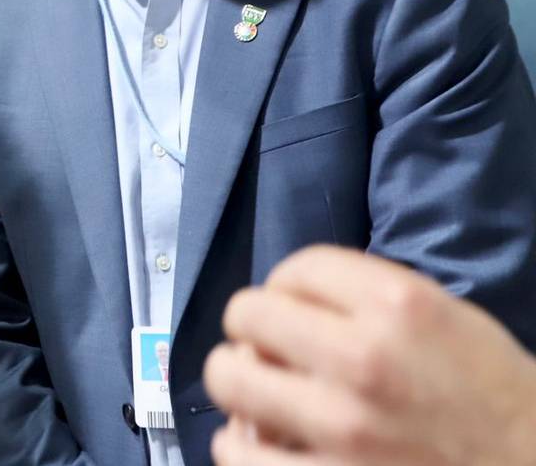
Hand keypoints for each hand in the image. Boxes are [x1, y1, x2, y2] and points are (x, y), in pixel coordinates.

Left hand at [203, 245, 535, 465]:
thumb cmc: (488, 394)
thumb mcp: (443, 317)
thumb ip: (363, 298)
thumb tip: (281, 300)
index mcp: (398, 305)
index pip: (295, 268)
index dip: (288, 287)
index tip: (296, 309)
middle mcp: (365, 358)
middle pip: (247, 314)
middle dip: (255, 330)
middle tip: (272, 350)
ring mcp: (343, 426)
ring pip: (229, 379)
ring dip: (240, 384)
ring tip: (261, 395)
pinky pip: (236, 454)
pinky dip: (239, 447)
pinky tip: (262, 443)